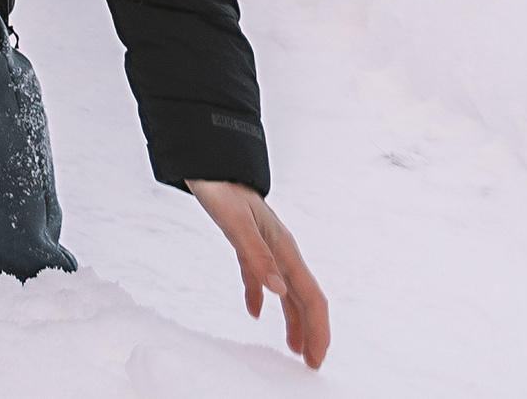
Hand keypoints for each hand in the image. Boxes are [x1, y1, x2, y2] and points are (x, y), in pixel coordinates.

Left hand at [186, 179, 330, 368]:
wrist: (208, 162)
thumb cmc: (222, 188)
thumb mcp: (236, 223)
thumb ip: (257, 257)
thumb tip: (279, 292)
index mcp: (284, 248)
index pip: (310, 297)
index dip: (317, 329)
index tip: (316, 358)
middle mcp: (281, 250)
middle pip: (304, 298)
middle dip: (311, 331)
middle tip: (311, 363)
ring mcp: (266, 247)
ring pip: (286, 291)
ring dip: (292, 320)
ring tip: (292, 348)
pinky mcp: (247, 244)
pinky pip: (260, 277)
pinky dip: (260, 296)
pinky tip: (255, 312)